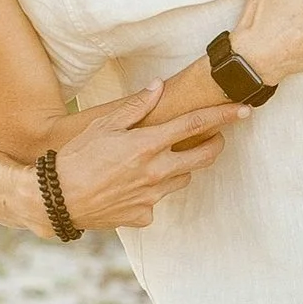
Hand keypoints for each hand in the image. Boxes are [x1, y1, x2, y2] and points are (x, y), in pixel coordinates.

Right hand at [47, 82, 238, 230]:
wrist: (57, 199)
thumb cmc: (76, 157)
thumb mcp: (103, 125)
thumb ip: (135, 107)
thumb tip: (158, 87)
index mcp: (147, 144)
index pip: (196, 125)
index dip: (224, 116)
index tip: (245, 110)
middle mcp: (156, 171)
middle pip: (204, 156)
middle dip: (217, 144)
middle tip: (217, 138)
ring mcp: (152, 196)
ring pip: (183, 178)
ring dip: (180, 167)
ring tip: (158, 160)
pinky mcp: (144, 215)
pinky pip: (158, 201)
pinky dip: (151, 192)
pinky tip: (130, 187)